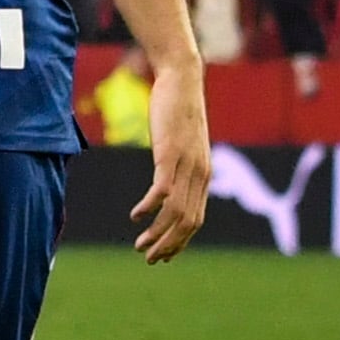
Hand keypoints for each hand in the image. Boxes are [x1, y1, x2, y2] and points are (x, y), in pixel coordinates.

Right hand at [132, 58, 209, 262]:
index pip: (196, 219)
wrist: (183, 80)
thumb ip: (178, 162)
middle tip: (149, 259)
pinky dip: (149, 207)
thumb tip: (168, 178)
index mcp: (203, 175)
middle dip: (168, 245)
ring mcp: (186, 164)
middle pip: (188, 221)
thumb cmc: (178, 110)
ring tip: (139, 245)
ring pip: (175, 211)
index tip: (163, 255)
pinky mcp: (170, 153)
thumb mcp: (181, 142)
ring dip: (157, 233)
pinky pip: (162, 188)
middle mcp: (200, 174)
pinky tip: (136, 216)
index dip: (180, 241)